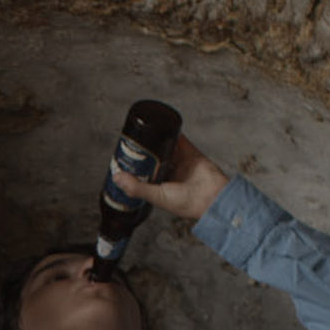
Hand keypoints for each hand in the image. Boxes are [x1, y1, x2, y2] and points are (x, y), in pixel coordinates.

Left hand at [110, 134, 229, 221]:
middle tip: (130, 144)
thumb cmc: (187, 203)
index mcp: (161, 187)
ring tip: (142, 134)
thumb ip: (137, 188)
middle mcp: (170, 174)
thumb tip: (116, 178)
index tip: (123, 159)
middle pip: (153, 159)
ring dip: (155, 142)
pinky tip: (161, 126)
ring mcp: (180, 162)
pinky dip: (171, 132)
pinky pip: (179, 139)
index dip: (134, 168)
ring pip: (165, 148)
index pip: (144, 175)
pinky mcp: (190, 152)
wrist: (212, 196)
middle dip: (143, 153)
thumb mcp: (156, 196)